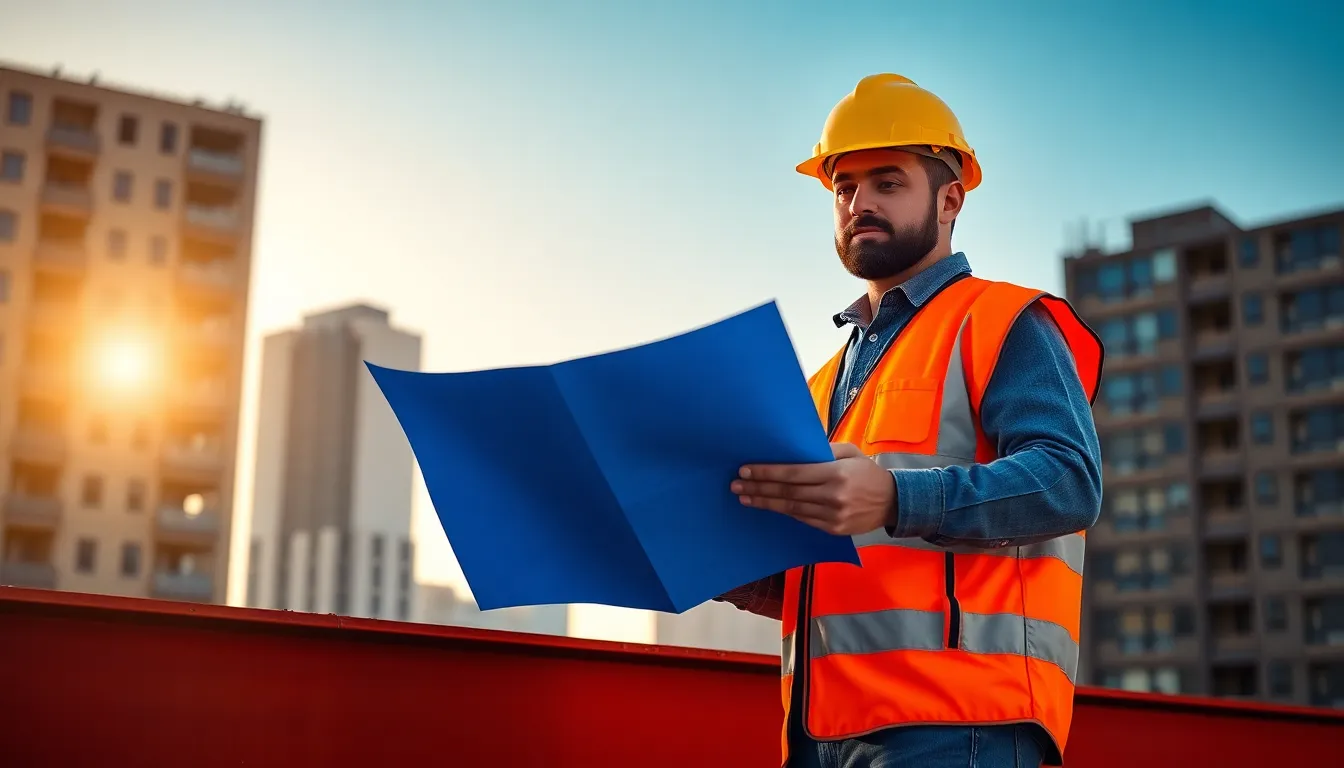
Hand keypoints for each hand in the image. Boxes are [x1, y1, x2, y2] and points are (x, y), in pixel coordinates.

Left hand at [730, 442, 896, 535]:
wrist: (894, 501)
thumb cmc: (867, 472)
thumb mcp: (849, 452)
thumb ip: (822, 451)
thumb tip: (792, 450)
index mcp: (835, 473)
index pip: (793, 473)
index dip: (767, 473)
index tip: (746, 471)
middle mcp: (833, 495)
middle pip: (787, 493)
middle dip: (759, 489)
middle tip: (736, 486)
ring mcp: (834, 515)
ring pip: (792, 509)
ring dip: (766, 503)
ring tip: (745, 498)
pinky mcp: (834, 529)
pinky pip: (803, 520)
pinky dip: (785, 513)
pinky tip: (769, 507)